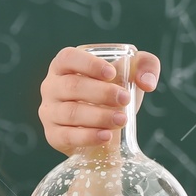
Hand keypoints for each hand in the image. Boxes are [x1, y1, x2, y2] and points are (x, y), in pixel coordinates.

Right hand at [38, 46, 161, 153]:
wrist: (107, 128)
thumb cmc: (114, 93)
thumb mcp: (131, 74)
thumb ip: (145, 66)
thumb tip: (146, 82)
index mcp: (64, 65)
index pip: (68, 58)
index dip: (89, 64)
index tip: (112, 73)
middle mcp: (51, 86)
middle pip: (72, 86)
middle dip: (101, 93)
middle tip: (125, 99)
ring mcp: (49, 112)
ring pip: (70, 112)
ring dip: (99, 116)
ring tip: (122, 120)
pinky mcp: (53, 135)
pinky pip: (67, 136)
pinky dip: (88, 136)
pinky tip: (107, 136)